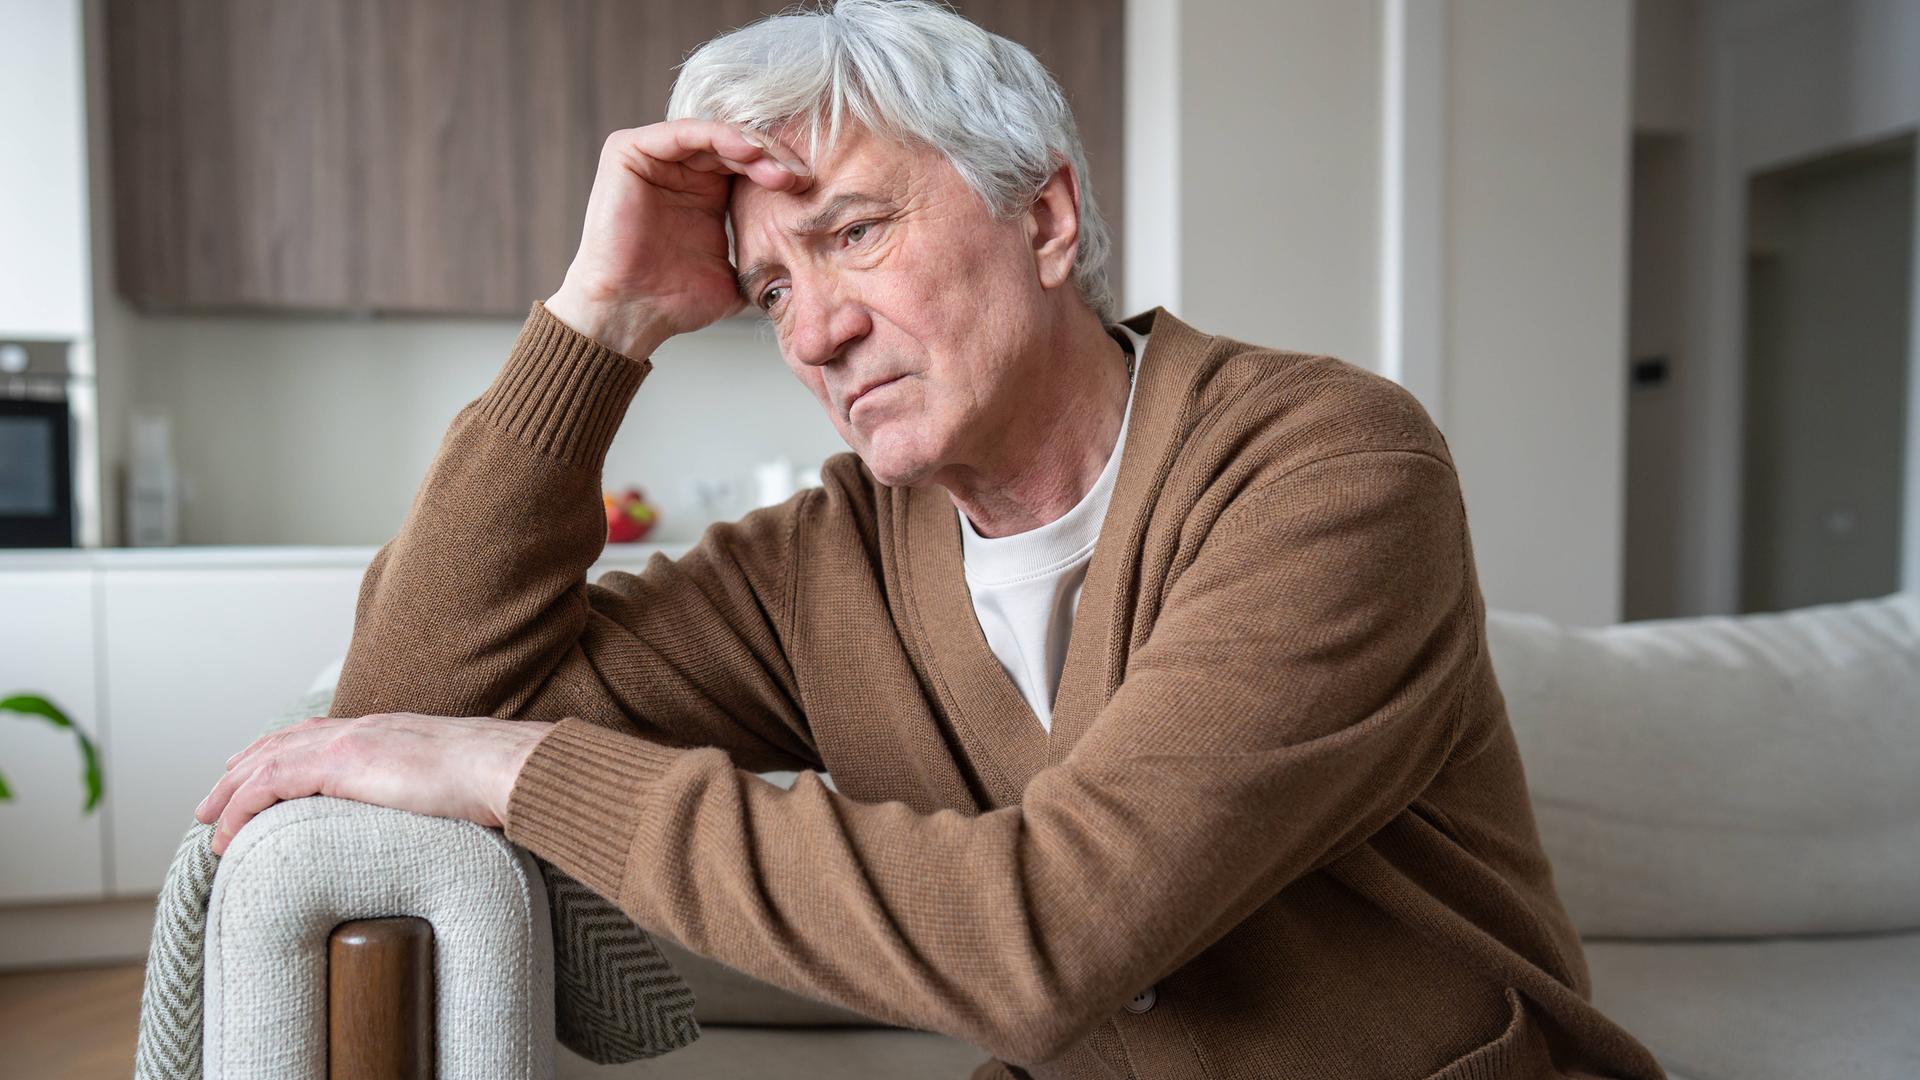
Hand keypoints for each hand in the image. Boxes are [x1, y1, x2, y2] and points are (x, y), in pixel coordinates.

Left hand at [194, 713, 557, 855]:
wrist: (506, 767)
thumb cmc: (496, 782)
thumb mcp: (455, 781)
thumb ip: (433, 788)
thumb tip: (440, 813)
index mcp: (388, 731)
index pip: (320, 736)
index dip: (281, 752)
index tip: (256, 772)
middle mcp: (363, 728)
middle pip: (282, 743)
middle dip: (242, 770)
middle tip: (213, 800)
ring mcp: (350, 741)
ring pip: (266, 761)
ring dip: (230, 793)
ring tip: (208, 823)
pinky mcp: (340, 761)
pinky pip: (270, 783)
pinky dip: (241, 807)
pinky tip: (227, 833)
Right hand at [545, 118, 813, 359]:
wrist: (629, 314)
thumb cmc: (674, 300)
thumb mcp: (737, 276)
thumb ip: (766, 260)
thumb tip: (814, 266)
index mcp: (707, 191)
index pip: (752, 164)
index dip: (782, 172)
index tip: (813, 190)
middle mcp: (682, 169)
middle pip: (738, 144)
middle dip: (774, 158)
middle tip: (802, 179)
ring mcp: (655, 157)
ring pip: (716, 134)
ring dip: (754, 147)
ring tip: (781, 170)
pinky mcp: (629, 150)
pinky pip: (683, 132)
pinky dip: (718, 137)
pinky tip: (748, 152)